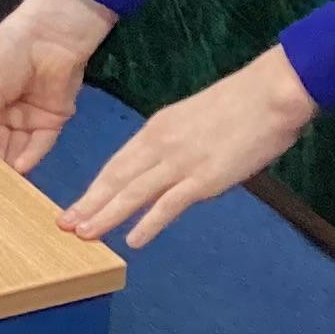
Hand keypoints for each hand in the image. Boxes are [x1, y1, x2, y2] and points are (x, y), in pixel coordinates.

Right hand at [0, 0, 118, 176]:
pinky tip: (19, 168)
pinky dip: (30, 156)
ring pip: (18, 147)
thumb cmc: (11, 50)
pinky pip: (41, 144)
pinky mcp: (53, 120)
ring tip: (1, 185)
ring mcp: (29, 117)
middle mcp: (5, 112)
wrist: (53, 34)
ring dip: (10, 165)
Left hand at [62, 46, 317, 248]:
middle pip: (116, 179)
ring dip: (107, 215)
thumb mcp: (194, 118)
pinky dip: (148, 223)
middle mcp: (161, 144)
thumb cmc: (240, 104)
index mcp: (157, 127)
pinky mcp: (204, 177)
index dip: (94, 187)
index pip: (117, 163)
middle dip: (89, 203)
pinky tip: (132, 240)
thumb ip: (176, 143)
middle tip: (64, 225)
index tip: (76, 205)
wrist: (271, 93)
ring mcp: (181, 162)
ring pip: (133, 192)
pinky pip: (169, 204)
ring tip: (85, 234)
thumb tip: (166, 168)